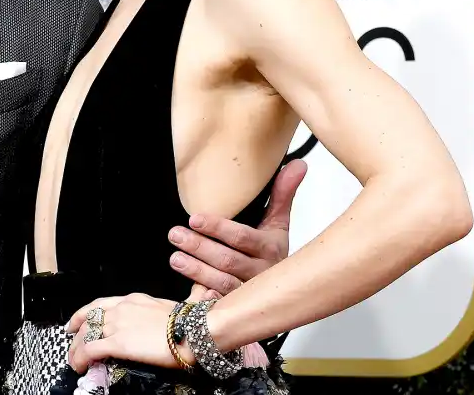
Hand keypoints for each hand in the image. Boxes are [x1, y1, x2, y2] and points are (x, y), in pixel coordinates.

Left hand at [65, 294, 191, 373]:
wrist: (192, 331)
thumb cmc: (185, 323)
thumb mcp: (165, 310)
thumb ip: (151, 314)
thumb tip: (152, 324)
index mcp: (132, 299)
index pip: (100, 304)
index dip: (84, 313)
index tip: (77, 321)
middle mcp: (121, 309)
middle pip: (89, 319)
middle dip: (77, 333)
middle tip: (71, 344)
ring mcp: (118, 324)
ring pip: (86, 334)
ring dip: (76, 349)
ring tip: (74, 360)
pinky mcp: (118, 342)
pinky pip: (91, 349)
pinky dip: (81, 357)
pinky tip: (80, 365)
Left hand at [169, 159, 306, 296]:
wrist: (279, 291)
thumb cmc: (271, 252)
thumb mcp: (278, 224)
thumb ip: (282, 193)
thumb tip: (298, 164)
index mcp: (271, 249)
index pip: (242, 237)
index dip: (218, 228)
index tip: (194, 218)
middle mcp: (261, 273)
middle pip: (227, 260)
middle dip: (199, 247)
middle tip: (175, 234)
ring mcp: (249, 294)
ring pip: (221, 283)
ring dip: (196, 270)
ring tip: (175, 258)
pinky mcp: (238, 309)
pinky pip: (220, 306)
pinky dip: (205, 300)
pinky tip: (191, 294)